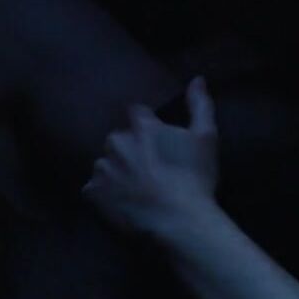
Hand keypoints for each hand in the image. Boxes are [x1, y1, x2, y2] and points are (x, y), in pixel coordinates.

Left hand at [83, 77, 219, 235]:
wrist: (178, 220)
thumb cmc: (195, 178)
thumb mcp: (205, 138)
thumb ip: (200, 105)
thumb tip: (197, 78)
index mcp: (141, 127)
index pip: (136, 114)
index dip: (146, 126)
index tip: (156, 141)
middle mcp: (115, 143)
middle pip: (118, 140)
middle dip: (129, 150)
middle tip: (149, 169)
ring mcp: (101, 168)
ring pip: (105, 163)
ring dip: (115, 171)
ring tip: (135, 188)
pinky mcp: (92, 191)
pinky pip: (94, 188)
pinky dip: (104, 193)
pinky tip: (121, 203)